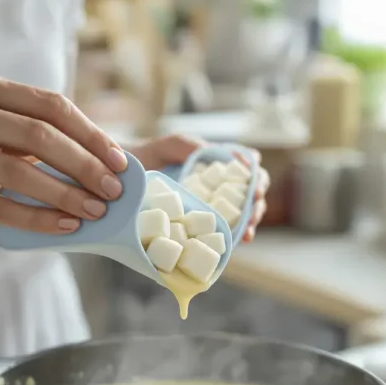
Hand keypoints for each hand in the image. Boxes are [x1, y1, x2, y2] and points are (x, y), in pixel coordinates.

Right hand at [0, 74, 127, 232]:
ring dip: (64, 194)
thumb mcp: (8, 131)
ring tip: (95, 211)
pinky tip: (66, 226)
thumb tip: (118, 161)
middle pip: (38, 136)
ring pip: (19, 173)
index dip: (91, 134)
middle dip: (83, 165)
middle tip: (113, 191)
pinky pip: (0, 208)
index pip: (51, 106)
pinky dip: (38, 219)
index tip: (120, 163)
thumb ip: (51, 136)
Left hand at [131, 135, 269, 241]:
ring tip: (249, 227)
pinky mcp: (208, 223)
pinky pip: (228, 230)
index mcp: (219, 162)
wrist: (128, 181)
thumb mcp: (168, 146)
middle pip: (253, 190)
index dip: (255, 170)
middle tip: (254, 205)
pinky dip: (238, 234)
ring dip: (252, 219)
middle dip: (258, 199)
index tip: (252, 178)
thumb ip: (187, 145)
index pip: (249, 163)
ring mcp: (217, 205)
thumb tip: (209, 152)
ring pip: (246, 212)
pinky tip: (241, 239)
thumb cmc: (151, 158)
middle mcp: (222, 185)